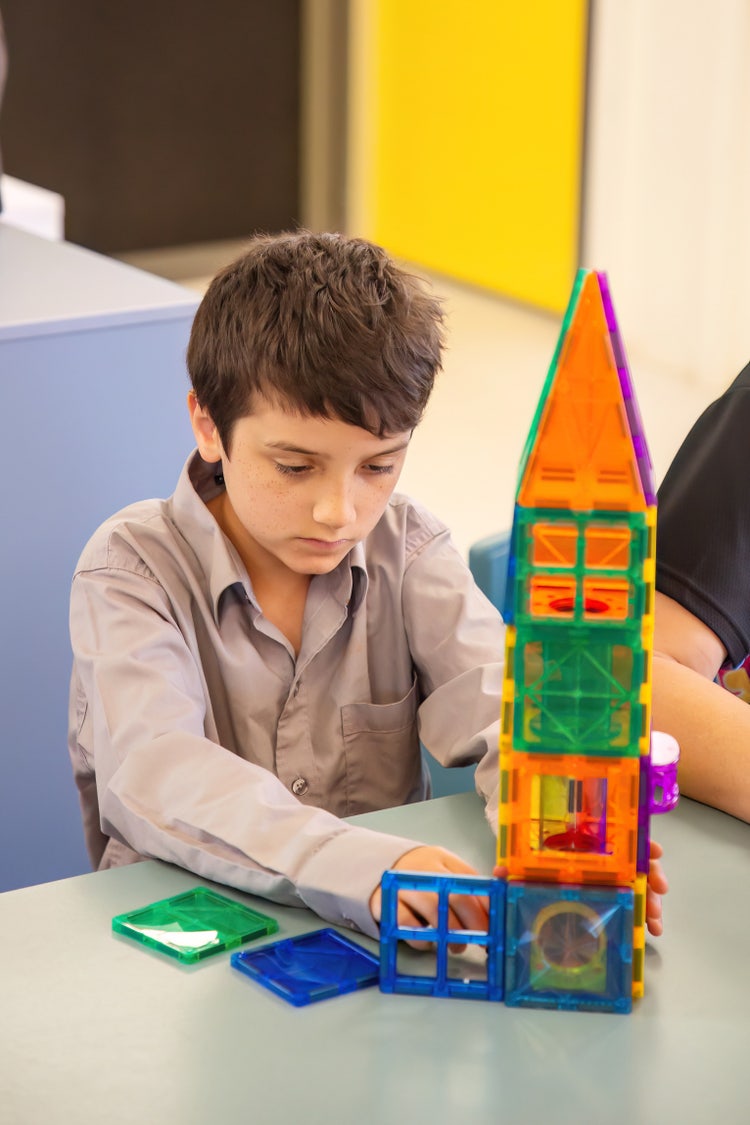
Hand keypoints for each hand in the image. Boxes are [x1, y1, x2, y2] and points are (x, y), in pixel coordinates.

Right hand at [370, 845, 488, 949]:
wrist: (373, 870)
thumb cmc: (417, 877)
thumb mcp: (441, 872)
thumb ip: (465, 886)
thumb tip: (495, 909)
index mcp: (442, 860)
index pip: (473, 881)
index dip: (489, 905)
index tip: (498, 925)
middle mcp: (424, 869)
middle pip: (457, 896)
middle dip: (474, 923)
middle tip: (482, 941)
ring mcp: (405, 886)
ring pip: (435, 910)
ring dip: (451, 934)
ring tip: (457, 946)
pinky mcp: (387, 904)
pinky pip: (409, 925)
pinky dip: (422, 938)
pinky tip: (428, 942)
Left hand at [493, 837, 667, 938]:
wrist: (531, 865)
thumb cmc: (531, 856)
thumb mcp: (524, 859)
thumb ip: (514, 868)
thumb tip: (496, 874)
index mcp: (585, 839)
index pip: (619, 835)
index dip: (639, 841)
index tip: (655, 850)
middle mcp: (603, 853)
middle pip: (636, 859)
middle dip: (652, 874)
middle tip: (659, 891)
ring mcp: (611, 872)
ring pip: (639, 882)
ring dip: (651, 900)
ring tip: (655, 922)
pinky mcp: (612, 890)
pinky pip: (633, 899)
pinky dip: (644, 912)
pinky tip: (649, 929)